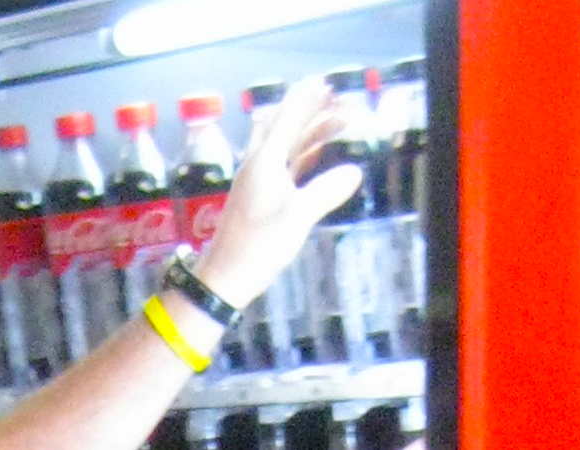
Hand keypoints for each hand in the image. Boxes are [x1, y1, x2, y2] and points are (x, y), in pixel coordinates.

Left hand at [192, 77, 363, 305]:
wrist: (226, 275)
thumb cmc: (258, 246)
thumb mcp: (297, 218)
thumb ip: (325, 192)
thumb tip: (353, 171)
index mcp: (264, 162)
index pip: (286, 120)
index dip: (304, 99)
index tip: (322, 82)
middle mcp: (258, 165)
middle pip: (283, 126)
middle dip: (308, 109)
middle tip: (334, 97)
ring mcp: (258, 180)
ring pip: (285, 145)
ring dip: (309, 131)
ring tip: (338, 122)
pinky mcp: (261, 196)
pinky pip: (285, 164)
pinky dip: (303, 153)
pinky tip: (316, 154)